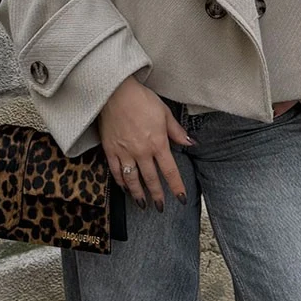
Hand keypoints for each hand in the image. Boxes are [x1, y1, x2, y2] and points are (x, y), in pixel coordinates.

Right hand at [99, 78, 191, 210]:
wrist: (115, 92)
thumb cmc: (142, 99)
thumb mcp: (164, 113)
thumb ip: (177, 132)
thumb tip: (191, 143)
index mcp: (158, 143)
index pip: (170, 171)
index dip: (176, 187)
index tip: (181, 199)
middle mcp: (141, 152)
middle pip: (151, 179)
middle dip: (157, 196)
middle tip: (160, 207)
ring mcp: (124, 152)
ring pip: (132, 179)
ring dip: (138, 194)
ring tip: (142, 204)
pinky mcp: (109, 149)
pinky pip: (115, 171)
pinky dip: (120, 181)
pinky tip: (124, 188)